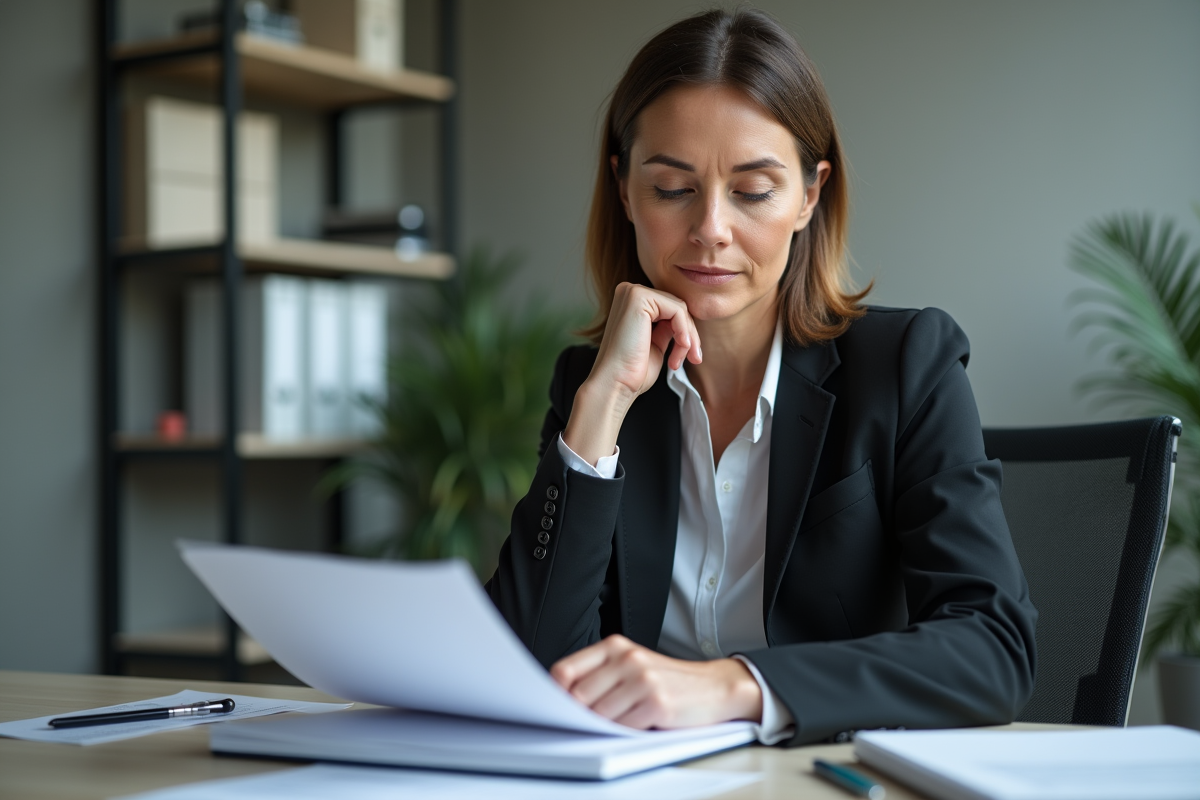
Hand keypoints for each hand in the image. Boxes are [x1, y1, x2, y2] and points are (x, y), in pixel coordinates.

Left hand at [549, 635, 762, 729]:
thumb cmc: (668, 680)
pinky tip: (637, 725)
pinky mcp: (657, 703)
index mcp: (615, 647)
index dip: (555, 693)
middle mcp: (627, 659)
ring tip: (620, 720)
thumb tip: (561, 698)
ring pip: (599, 715)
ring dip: (604, 726)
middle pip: (578, 696)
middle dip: (579, 715)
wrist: (714, 687)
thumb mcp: (632, 666)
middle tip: (588, 722)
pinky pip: (623, 727)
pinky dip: (624, 732)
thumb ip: (599, 675)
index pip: (566, 670)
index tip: (554, 707)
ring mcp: (642, 680)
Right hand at [563, 284, 701, 464]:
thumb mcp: (655, 344)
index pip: (670, 309)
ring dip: (688, 337)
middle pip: (677, 306)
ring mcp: (633, 292)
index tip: (691, 357)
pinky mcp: (639, 298)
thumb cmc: (633, 371)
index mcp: (631, 302)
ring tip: (680, 360)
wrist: (616, 384)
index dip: (685, 332)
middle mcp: (629, 292)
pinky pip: (678, 311)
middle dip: (690, 335)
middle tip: (694, 359)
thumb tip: (686, 321)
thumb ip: (666, 328)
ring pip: (680, 308)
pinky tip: (681, 349)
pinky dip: (685, 332)